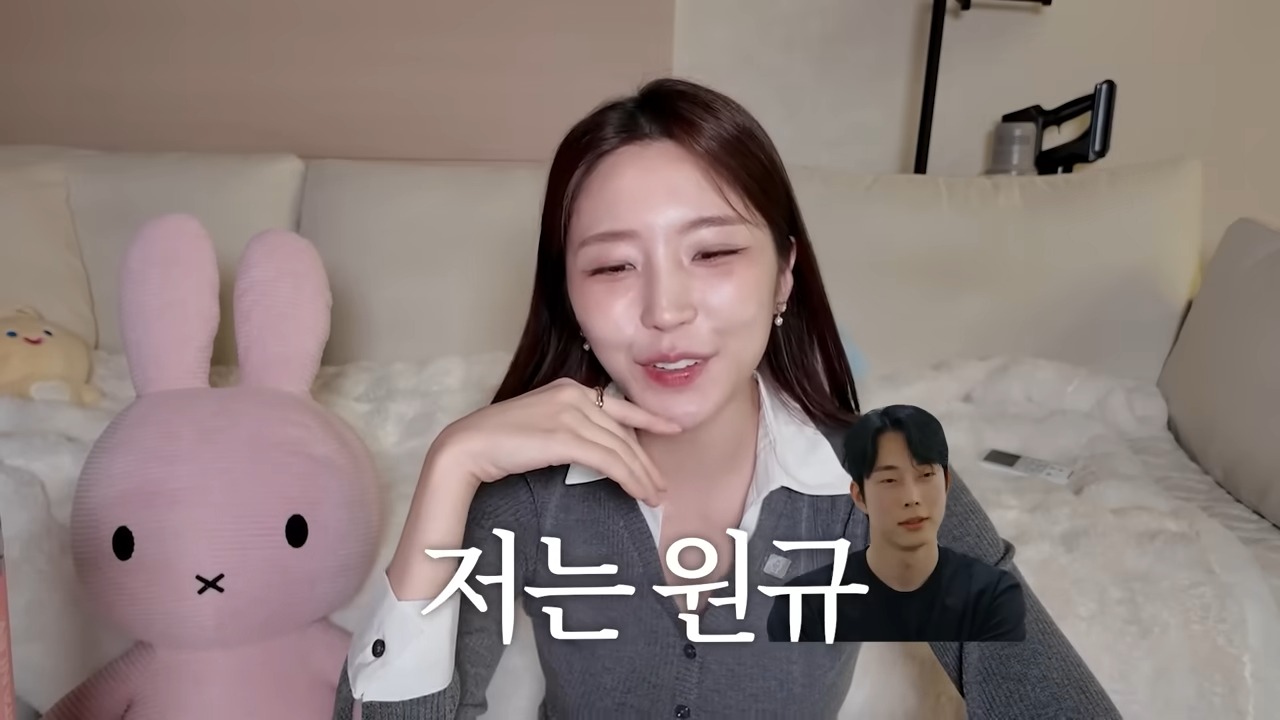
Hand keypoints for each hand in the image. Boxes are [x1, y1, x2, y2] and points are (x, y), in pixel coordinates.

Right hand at [434, 378, 679, 505]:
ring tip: (654, 496)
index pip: (619, 407)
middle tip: (662, 484)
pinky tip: (638, 493)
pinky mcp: (565, 437)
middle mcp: (574, 395)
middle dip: (646, 461)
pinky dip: (629, 479)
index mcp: (569, 388)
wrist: (469, 445)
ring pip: (621, 448)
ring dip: (642, 475)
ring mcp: (570, 414)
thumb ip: (569, 426)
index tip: (672, 428)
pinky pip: (609, 461)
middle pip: (623, 432)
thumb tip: (595, 449)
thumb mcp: (541, 421)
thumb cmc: (499, 440)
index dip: (649, 418)